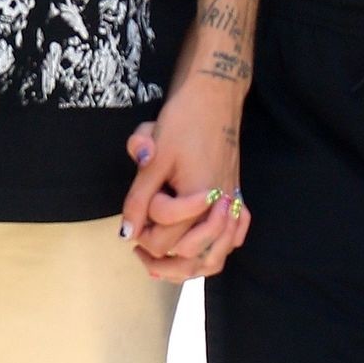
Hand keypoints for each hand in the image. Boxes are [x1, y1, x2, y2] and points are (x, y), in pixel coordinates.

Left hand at [120, 90, 251, 282]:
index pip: (166, 238)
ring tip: (159, 260)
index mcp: (199, 199)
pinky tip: (194, 250)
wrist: (214, 97)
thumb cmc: (183, 121)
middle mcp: (220, 207)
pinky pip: (232, 239)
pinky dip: (214, 251)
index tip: (136, 212)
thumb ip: (139, 197)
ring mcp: (232, 204)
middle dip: (159, 255)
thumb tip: (126, 232)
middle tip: (137, 245)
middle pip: (189, 255)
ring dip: (186, 266)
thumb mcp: (155, 157)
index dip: (144, 228)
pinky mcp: (236, 198)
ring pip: (214, 257)